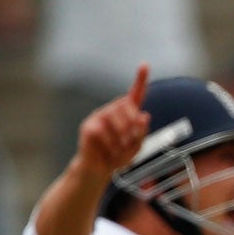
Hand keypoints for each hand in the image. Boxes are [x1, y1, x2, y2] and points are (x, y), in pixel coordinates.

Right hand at [74, 64, 149, 181]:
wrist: (98, 170)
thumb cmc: (117, 157)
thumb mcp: (135, 147)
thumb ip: (141, 132)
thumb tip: (144, 115)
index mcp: (124, 115)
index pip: (134, 95)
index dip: (140, 80)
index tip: (144, 64)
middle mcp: (111, 111)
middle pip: (128, 106)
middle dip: (133, 126)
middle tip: (128, 143)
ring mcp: (98, 117)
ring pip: (116, 117)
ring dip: (122, 137)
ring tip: (117, 149)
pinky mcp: (88, 127)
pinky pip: (104, 131)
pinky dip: (110, 144)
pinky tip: (107, 151)